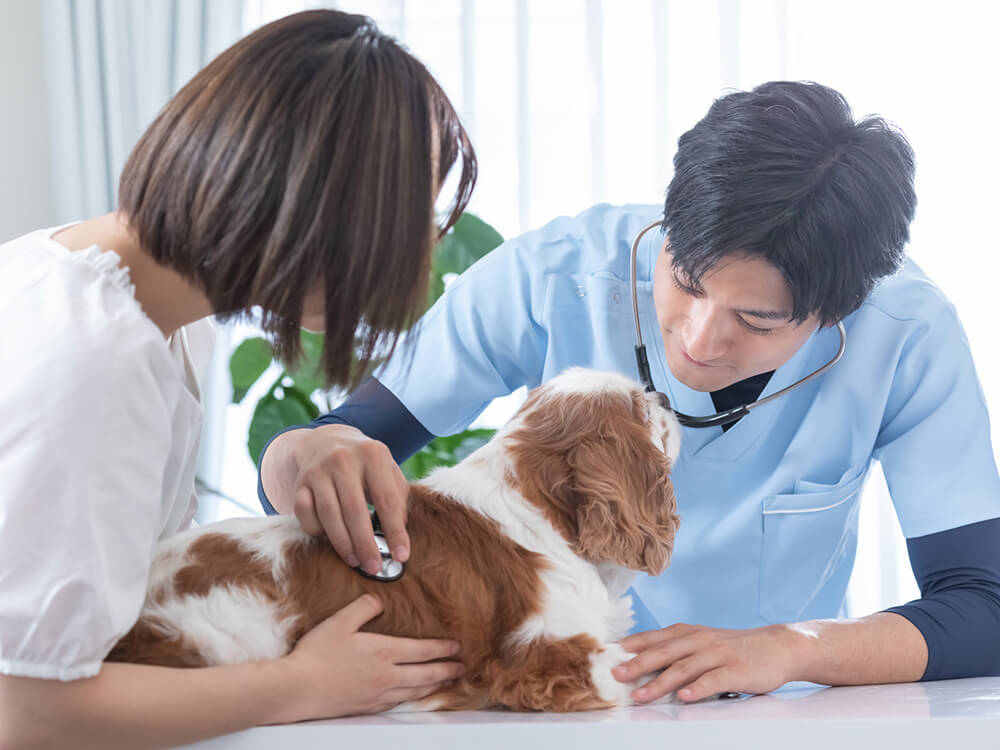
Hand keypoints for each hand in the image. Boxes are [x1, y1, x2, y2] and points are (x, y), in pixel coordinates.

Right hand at [263, 423, 410, 575]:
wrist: (326, 441)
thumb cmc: (365, 464)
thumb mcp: (387, 470)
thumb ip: (397, 498)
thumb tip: (397, 536)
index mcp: (373, 453)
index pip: (387, 499)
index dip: (395, 531)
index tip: (401, 555)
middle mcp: (344, 459)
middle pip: (355, 510)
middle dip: (366, 544)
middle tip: (374, 567)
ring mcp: (318, 470)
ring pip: (328, 514)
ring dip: (343, 543)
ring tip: (355, 560)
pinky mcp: (299, 482)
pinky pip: (304, 514)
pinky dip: (316, 531)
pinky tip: (329, 541)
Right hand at [278, 594, 463, 720]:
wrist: (299, 688)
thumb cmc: (317, 654)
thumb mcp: (341, 621)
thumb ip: (364, 607)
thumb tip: (379, 600)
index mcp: (384, 652)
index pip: (423, 651)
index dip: (442, 649)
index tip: (456, 647)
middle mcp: (387, 676)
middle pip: (426, 674)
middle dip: (447, 670)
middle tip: (462, 668)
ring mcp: (378, 694)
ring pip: (415, 690)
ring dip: (434, 685)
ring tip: (445, 681)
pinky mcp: (367, 707)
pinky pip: (399, 702)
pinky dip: (413, 697)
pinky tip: (413, 695)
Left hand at [612, 623, 804, 702]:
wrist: (778, 645)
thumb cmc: (735, 648)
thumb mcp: (704, 642)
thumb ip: (678, 649)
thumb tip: (643, 660)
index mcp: (690, 633)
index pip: (654, 638)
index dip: (632, 646)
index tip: (609, 655)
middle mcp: (700, 640)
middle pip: (663, 652)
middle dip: (637, 664)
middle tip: (617, 675)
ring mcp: (718, 654)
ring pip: (683, 668)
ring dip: (660, 683)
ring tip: (640, 695)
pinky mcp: (735, 670)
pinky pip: (713, 680)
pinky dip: (697, 689)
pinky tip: (684, 697)